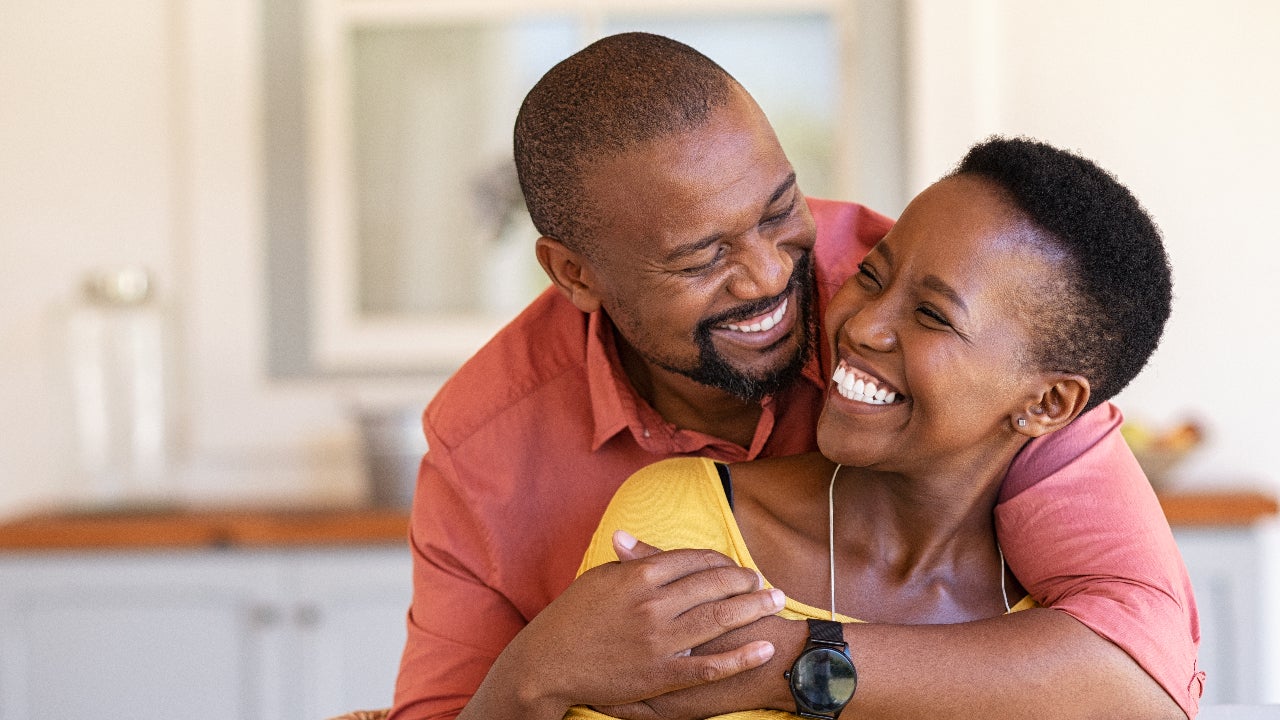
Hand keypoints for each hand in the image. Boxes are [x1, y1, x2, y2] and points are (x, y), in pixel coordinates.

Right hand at [495, 530, 783, 716]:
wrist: (547, 663)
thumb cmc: (570, 618)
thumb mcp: (598, 579)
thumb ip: (627, 562)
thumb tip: (635, 538)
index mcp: (639, 575)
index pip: (694, 559)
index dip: (722, 561)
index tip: (736, 565)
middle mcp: (653, 604)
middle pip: (714, 585)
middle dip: (746, 581)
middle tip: (766, 582)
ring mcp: (658, 641)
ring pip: (718, 620)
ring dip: (753, 608)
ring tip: (776, 602)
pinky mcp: (660, 674)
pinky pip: (709, 666)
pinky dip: (740, 657)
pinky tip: (762, 648)